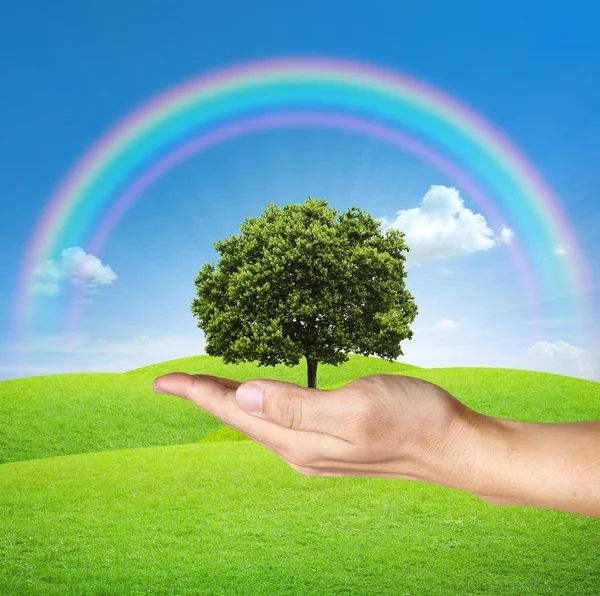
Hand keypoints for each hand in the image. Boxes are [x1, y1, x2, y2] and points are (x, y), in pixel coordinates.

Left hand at [152, 373, 482, 490]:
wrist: (453, 446)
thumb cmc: (412, 420)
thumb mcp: (355, 407)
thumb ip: (296, 405)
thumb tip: (242, 396)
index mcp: (299, 441)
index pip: (234, 412)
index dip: (196, 392)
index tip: (161, 380)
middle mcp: (300, 450)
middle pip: (239, 419)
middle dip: (204, 397)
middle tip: (174, 381)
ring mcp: (315, 448)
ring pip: (257, 422)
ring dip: (229, 401)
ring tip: (207, 385)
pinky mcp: (331, 441)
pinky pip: (279, 422)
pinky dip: (258, 404)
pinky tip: (260, 397)